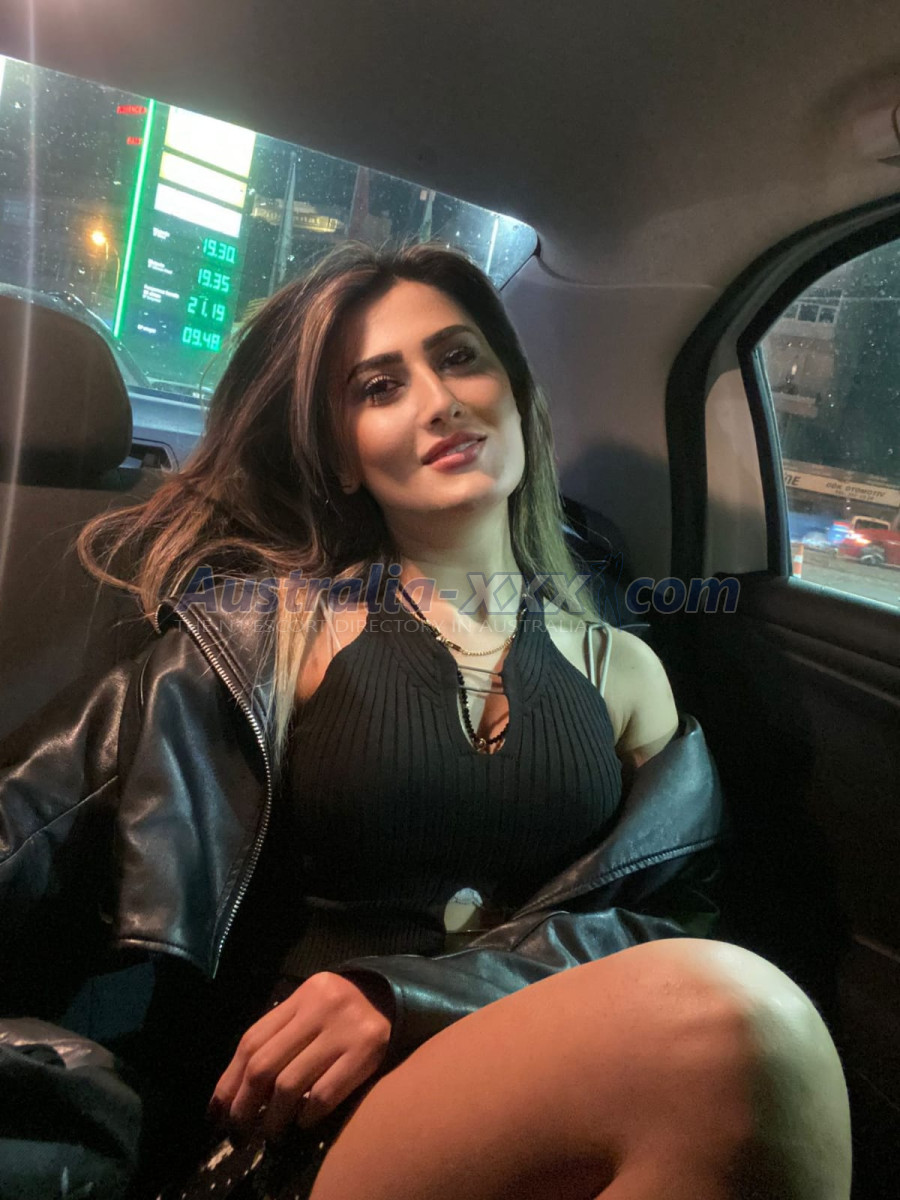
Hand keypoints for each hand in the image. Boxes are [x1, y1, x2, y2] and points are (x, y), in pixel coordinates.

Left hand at [209, 972, 392, 1141]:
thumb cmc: (344, 1010)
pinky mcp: (368, 1051)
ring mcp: (344, 1029)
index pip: (251, 1042)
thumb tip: (238, 1091)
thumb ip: (280, 1036)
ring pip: (290, 1085)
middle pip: (264, 1066)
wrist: (397, 997)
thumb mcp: (311, 1009)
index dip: (228, 1083)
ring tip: (271, 1134)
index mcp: (300, 996)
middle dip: (244, 1108)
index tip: (217, 1115)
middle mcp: (319, 1008)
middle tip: (239, 1133)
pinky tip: (303, 1124)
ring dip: (274, 1119)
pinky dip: (307, 1115)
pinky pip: (325, 1093)